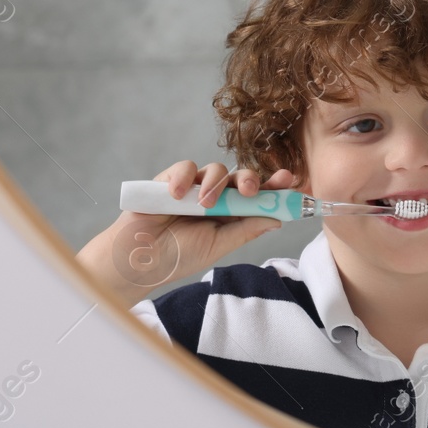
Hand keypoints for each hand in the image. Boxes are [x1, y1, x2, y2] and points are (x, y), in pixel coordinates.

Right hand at [76, 160, 294, 306]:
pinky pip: (185, 167)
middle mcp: (216, 197)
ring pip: (216, 169)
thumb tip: (278, 218)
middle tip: (250, 191)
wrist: (138, 260)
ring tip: (204, 205)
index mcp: (231, 213)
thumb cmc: (178, 256)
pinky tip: (178, 195)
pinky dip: (185, 178)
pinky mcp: (170, 180)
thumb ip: (246, 229)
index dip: (274, 185)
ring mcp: (194, 187)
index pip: (258, 195)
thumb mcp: (218, 246)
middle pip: (242, 176)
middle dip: (251, 179)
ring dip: (216, 184)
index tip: (289, 179)